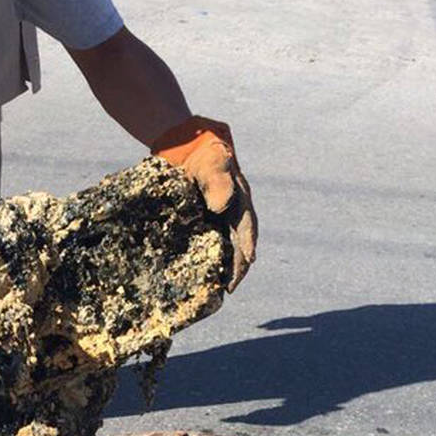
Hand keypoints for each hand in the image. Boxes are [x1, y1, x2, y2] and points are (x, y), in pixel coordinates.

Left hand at [152, 116, 257, 290]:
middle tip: (230, 288)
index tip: (249, 260)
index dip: (248, 243)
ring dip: (223, 268)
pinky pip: (208, 245)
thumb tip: (220, 207)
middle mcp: (233, 212)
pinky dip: (207, 260)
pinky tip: (198, 275)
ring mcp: (218, 219)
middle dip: (237, 266)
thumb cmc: (202, 153)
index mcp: (240, 199)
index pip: (247, 225)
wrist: (186, 146)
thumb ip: (217, 180)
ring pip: (225, 247)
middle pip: (239, 243)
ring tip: (218, 289)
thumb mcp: (211, 162)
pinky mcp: (203, 223)